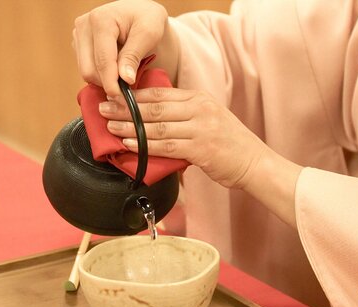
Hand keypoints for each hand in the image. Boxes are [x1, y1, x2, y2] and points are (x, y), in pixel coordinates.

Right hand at [73, 0, 169, 96]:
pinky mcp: (79, 45)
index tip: (122, 98)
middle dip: (108, 83)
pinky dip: (101, 75)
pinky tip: (116, 69)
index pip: (102, 61)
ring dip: (105, 80)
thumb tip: (125, 79)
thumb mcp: (149, 33)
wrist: (141, 14)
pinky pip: (87, 70)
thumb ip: (134, 55)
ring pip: (86, 73)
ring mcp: (79, 35)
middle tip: (127, 88)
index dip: (112, 83)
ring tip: (124, 74)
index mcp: (100, 20)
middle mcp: (84, 26)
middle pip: (89, 70)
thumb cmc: (147, 19)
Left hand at [99, 87, 267, 188]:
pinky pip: (166, 145)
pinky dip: (145, 145)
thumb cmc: (229, 145)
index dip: (133, 95)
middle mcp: (199, 109)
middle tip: (103, 109)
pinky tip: (129, 144)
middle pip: (154, 106)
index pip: (159, 92)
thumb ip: (183, 116)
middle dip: (125, 108)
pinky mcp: (201, 148)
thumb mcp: (208, 120)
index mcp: (198, 99)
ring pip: (157, 125)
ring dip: (129, 126)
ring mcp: (200, 128)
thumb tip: (151, 120)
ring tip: (110, 127)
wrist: (254, 163)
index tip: (112, 96)